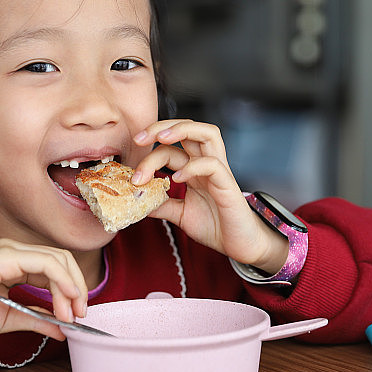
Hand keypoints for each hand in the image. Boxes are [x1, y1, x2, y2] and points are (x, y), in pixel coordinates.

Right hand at [0, 239, 87, 340]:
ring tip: (71, 314)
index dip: (71, 290)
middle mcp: (15, 251)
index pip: (56, 267)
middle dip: (77, 287)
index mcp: (15, 262)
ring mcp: (10, 249)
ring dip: (72, 287)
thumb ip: (37, 319)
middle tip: (80, 314)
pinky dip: (62, 281)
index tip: (75, 316)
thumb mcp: (9, 318)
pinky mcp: (6, 255)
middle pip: (62, 259)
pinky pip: (46, 263)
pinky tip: (66, 299)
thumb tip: (62, 329)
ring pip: (58, 259)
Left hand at [132, 119, 287, 274]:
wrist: (240, 245)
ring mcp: (219, 171)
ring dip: (181, 130)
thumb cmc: (216, 226)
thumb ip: (161, 204)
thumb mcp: (180, 214)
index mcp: (195, 168)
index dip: (149, 152)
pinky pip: (212, 165)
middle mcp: (207, 164)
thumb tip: (136, 200)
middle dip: (161, 127)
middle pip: (189, 128)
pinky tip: (177, 178)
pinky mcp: (228, 184)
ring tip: (160, 139)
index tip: (131, 171)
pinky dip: (192, 167)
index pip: (171, 146)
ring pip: (207, 133)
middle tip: (138, 139)